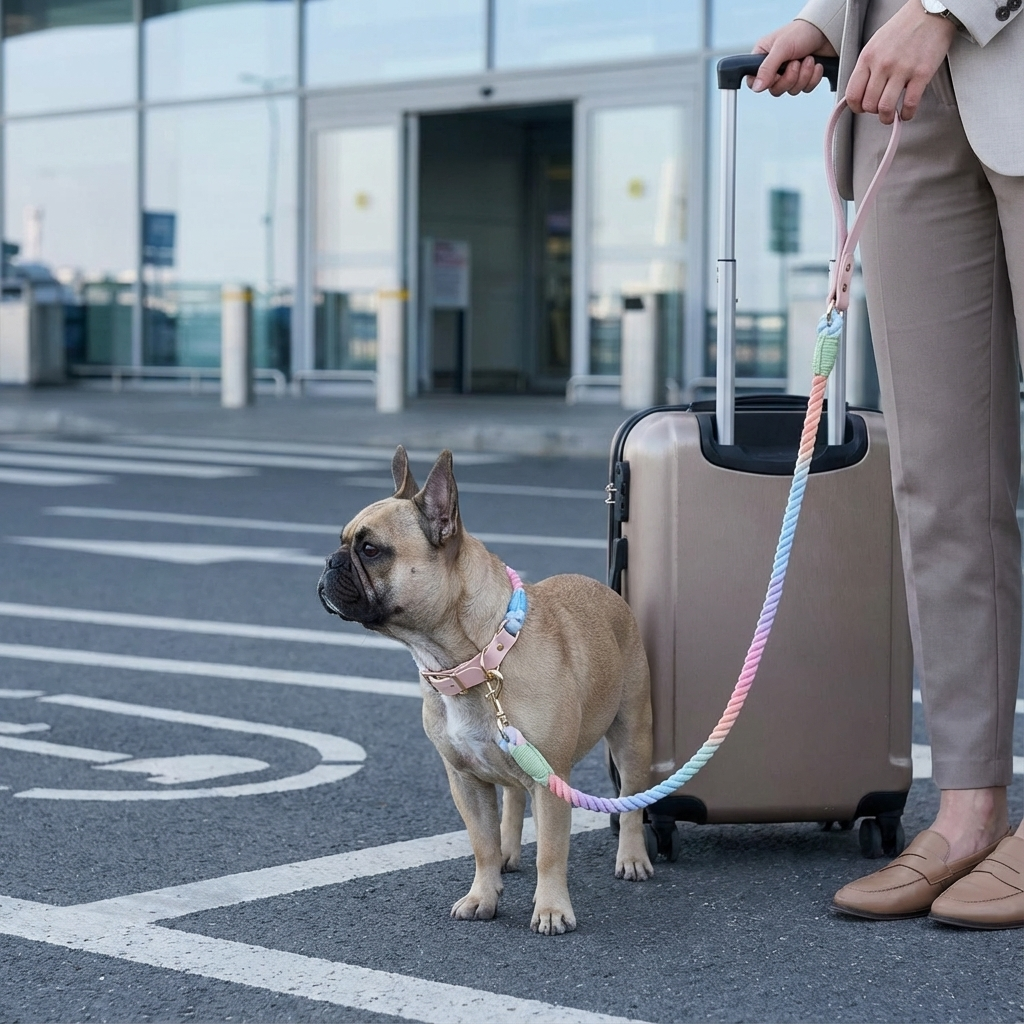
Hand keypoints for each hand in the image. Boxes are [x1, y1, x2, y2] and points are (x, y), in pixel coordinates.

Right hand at [750, 21, 837, 95]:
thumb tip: (756, 88)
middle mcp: (774, 67)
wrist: (827, 30)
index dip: (764, 83)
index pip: (754, 81)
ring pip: (791, 90)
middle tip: (796, 62)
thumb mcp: (781, 48)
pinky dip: (813, 78)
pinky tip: (816, 64)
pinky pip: (805, 89)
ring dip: (803, 76)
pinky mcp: (804, 78)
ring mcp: (789, 74)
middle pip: (775, 90)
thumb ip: (767, 68)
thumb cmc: (802, 32)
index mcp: (763, 57)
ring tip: (809, 59)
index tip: (775, 75)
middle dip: (790, 78)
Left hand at [846, 0, 955, 121]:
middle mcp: (882, 64)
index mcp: (868, 57)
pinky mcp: (922, 73)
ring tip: (891, 116)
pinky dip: (906, 114)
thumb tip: (860, 91)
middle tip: (879, 110)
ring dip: (887, 117)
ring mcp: (902, 69)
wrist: (931, 10)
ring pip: (885, 108)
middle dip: (872, 112)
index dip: (856, 107)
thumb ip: (867, 67)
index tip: (861, 109)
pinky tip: (906, 113)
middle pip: (868, 104)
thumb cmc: (903, 27)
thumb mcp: (875, 43)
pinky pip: (909, 104)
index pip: (853, 94)